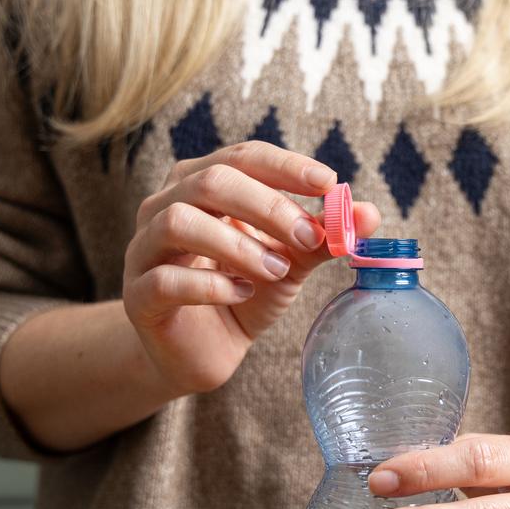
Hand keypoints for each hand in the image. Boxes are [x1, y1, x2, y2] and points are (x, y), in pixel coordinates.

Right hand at [122, 142, 379, 395]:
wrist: (201, 351)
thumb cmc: (244, 293)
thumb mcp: (289, 262)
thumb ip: (322, 237)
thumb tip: (370, 214)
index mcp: (202, 184)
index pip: (243, 157)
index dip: (285, 167)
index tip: (327, 183)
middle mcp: (165, 205)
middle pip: (210, 182)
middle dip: (267, 206)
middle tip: (308, 237)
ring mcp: (145, 249)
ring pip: (179, 222)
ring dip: (237, 245)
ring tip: (277, 271)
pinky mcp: (139, 296)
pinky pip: (166, 279)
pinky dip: (210, 285)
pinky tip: (242, 294)